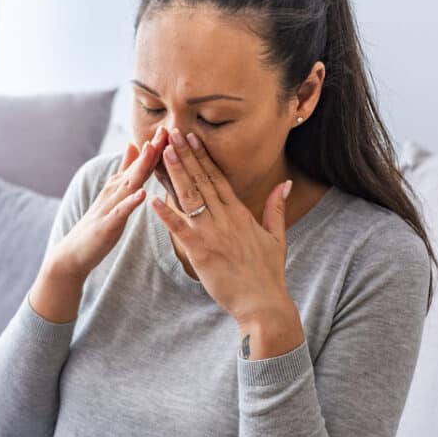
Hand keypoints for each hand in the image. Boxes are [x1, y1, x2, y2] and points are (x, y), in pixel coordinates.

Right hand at [49, 127, 168, 280]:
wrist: (73, 253)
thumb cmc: (97, 225)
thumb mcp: (113, 194)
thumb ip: (124, 172)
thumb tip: (133, 145)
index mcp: (118, 187)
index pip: (139, 164)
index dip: (153, 147)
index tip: (168, 129)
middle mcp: (113, 192)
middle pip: (135, 168)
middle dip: (150, 150)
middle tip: (164, 130)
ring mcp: (109, 208)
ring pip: (128, 185)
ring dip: (140, 168)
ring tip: (152, 151)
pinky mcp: (106, 225)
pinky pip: (120, 212)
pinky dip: (130, 202)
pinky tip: (142, 193)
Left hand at [147, 125, 293, 325]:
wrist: (263, 303)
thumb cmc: (268, 273)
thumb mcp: (277, 236)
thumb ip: (276, 207)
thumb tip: (285, 183)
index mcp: (240, 213)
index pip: (218, 178)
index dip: (203, 157)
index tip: (192, 138)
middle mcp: (225, 219)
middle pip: (202, 180)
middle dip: (185, 155)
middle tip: (171, 133)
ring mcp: (212, 234)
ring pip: (190, 197)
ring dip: (176, 173)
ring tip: (163, 152)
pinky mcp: (200, 252)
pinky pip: (179, 229)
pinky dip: (166, 213)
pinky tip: (152, 198)